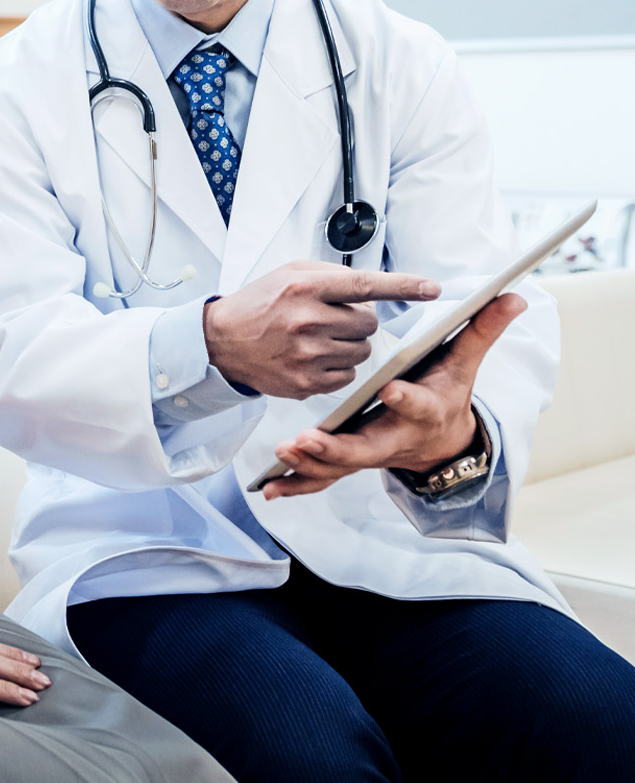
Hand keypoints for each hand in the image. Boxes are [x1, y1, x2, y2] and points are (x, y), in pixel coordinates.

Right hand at [203, 262, 440, 398]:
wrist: (221, 340)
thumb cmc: (259, 303)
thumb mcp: (289, 273)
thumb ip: (331, 276)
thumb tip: (373, 289)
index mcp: (305, 286)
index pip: (365, 284)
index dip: (403, 286)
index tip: (433, 288)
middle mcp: (307, 319)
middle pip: (369, 323)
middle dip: (359, 321)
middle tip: (333, 319)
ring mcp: (307, 354)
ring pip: (362, 351)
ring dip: (350, 345)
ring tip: (319, 339)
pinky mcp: (305, 383)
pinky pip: (348, 377)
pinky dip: (338, 368)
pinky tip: (313, 358)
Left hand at [262, 292, 525, 498]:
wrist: (441, 440)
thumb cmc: (446, 393)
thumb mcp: (465, 363)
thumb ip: (481, 329)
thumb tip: (513, 294)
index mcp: (422, 410)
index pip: (417, 404)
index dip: (406, 399)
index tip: (390, 389)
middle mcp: (394, 436)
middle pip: (366, 448)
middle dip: (338, 447)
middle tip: (306, 438)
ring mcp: (369, 453)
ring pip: (339, 467)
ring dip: (311, 465)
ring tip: (284, 453)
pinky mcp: (351, 462)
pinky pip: (323, 478)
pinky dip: (298, 483)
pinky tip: (269, 488)